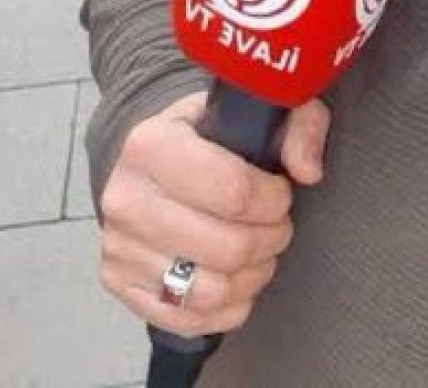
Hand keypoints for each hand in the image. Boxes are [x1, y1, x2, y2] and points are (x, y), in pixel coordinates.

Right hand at [98, 90, 329, 337]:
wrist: (152, 161)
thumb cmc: (209, 135)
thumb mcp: (255, 109)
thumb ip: (298, 125)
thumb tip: (309, 171)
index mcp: (152, 144)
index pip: (234, 191)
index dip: (274, 200)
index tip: (281, 191)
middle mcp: (125, 198)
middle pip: (228, 248)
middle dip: (271, 238)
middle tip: (277, 223)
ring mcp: (118, 247)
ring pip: (211, 291)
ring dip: (253, 275)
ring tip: (260, 249)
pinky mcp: (120, 285)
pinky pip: (190, 319)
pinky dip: (228, 307)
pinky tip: (238, 278)